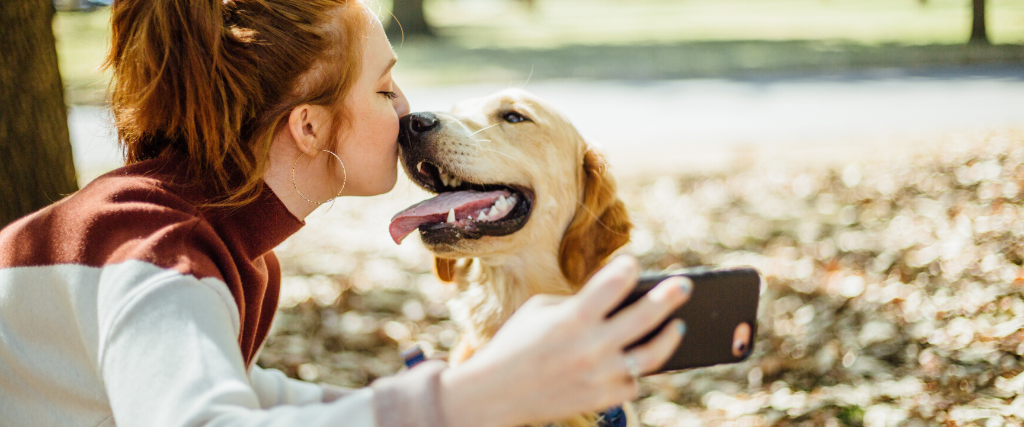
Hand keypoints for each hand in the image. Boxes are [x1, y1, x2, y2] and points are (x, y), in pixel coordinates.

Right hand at [439, 256, 690, 426]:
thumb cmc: (516, 344)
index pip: (615, 282)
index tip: (633, 263)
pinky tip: (637, 359)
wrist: (494, 394)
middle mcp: (591, 346)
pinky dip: (633, 371)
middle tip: (684, 285)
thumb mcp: (539, 311)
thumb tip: (616, 296)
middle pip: (645, 316)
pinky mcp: (601, 399)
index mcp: (573, 318)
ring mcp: (600, 375)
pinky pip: (632, 382)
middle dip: (669, 297)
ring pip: (651, 355)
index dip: (627, 268)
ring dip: (669, 337)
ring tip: (679, 326)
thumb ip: (578, 301)